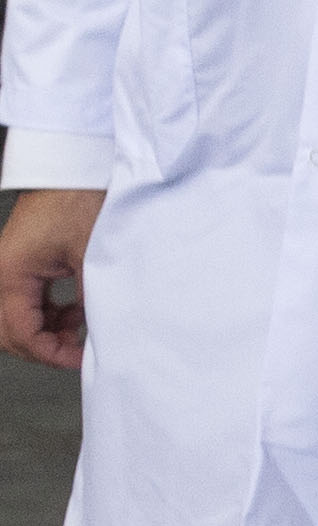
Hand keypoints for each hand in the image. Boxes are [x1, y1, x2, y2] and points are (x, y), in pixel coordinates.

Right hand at [0, 188, 94, 369]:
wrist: (76, 165)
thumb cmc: (78, 198)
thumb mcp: (91, 254)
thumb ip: (91, 297)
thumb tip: (100, 328)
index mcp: (10, 274)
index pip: (20, 333)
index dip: (50, 353)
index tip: (80, 359)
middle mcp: (3, 272)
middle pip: (10, 331)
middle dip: (43, 346)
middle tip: (77, 351)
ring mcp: (11, 266)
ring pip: (18, 316)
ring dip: (47, 329)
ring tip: (80, 328)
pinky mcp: (25, 261)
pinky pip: (28, 299)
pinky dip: (50, 311)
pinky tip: (77, 310)